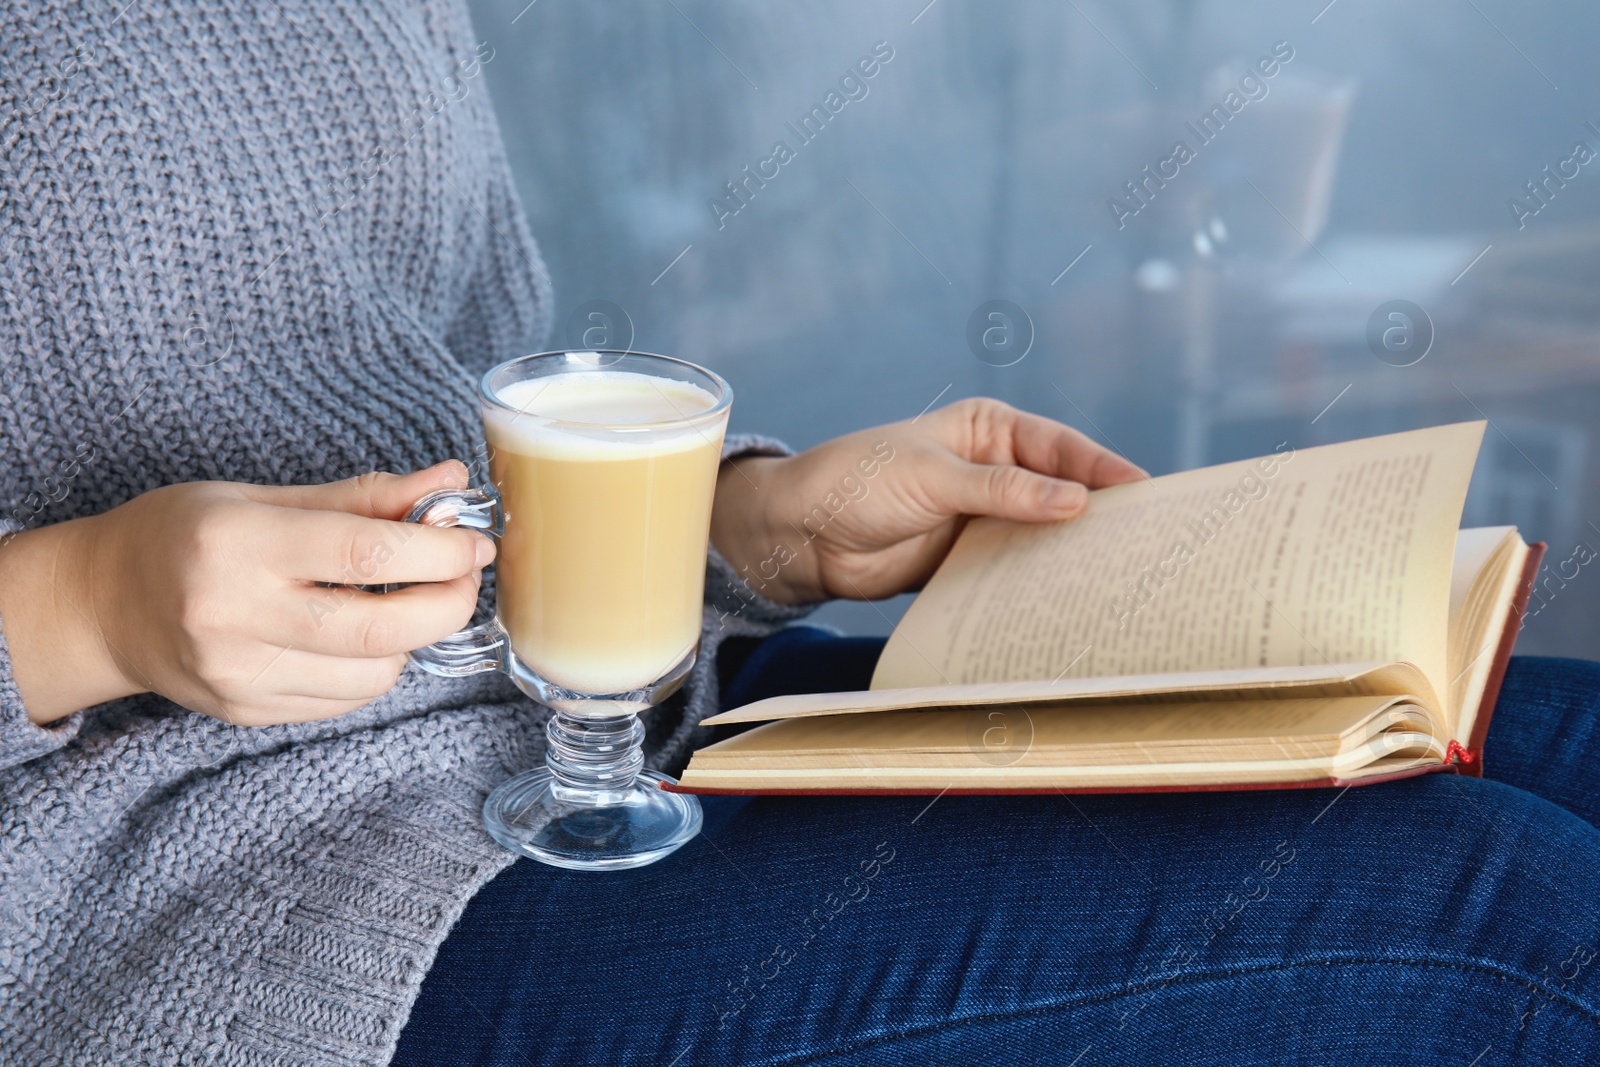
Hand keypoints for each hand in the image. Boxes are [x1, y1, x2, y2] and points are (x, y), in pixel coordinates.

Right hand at [0, 463, 492, 725]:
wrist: (99, 606)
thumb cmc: (180, 535)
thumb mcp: (262, 496)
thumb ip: (362, 497)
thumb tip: (449, 483)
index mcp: (237, 545)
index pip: (365, 553)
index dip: (438, 550)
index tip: (473, 540)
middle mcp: (235, 616)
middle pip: (381, 629)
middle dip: (447, 602)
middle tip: (464, 574)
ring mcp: (240, 674)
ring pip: (374, 673)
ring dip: (413, 638)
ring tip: (402, 601)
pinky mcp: (248, 711)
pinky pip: (347, 699)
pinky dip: (375, 667)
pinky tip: (360, 635)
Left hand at [709, 398, 1145, 603]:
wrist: (800, 535)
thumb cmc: (857, 482)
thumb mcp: (933, 478)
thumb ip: (1003, 491)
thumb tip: (1077, 502)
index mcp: (987, 430)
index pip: (1059, 447)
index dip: (1103, 469)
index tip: (1146, 492)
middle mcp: (992, 470)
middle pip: (1059, 492)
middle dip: (1098, 515)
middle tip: (1149, 541)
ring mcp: (981, 516)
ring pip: (1040, 534)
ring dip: (1070, 554)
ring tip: (1120, 577)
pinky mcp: (965, 558)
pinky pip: (1012, 569)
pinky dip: (1036, 583)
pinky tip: (1067, 601)